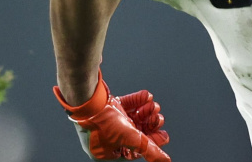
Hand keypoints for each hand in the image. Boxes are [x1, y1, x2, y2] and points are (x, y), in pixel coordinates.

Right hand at [54, 71, 170, 160]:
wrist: (86, 99)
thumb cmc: (102, 122)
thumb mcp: (129, 138)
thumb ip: (148, 149)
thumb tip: (166, 161)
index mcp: (106, 151)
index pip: (134, 150)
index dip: (151, 142)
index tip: (164, 135)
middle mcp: (105, 137)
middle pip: (134, 132)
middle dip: (148, 123)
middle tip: (159, 117)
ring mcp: (106, 121)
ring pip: (131, 117)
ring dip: (145, 111)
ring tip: (153, 105)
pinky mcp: (107, 106)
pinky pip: (125, 105)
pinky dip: (137, 101)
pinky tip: (146, 96)